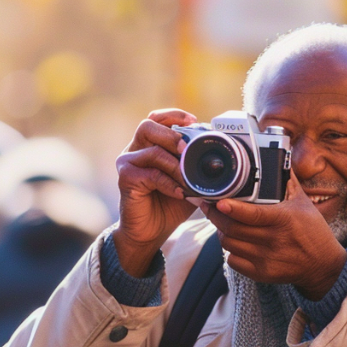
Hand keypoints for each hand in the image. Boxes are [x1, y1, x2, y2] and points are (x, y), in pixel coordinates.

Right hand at [113, 109, 198, 276]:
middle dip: (171, 134)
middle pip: (148, 125)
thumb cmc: (169, 203)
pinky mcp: (126, 179)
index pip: (156, 119)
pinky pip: (150, 175)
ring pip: (151, 150)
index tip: (193, 121)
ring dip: (175, 164)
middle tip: (187, 149)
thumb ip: (197, 166)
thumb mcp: (189, 181)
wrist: (150, 231)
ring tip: (187, 179)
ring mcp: (127, 163)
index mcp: (149, 144)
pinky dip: (168, 183)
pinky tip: (179, 193)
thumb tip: (220, 155)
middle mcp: (135, 150)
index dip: (174, 115)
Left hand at [201, 178, 346, 299]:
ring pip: (229, 244)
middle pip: (233, 229)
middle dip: (216, 217)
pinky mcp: (262, 273)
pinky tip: (235, 242)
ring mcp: (266, 258)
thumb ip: (288, 182)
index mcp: (284, 219)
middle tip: (211, 207)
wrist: (323, 265)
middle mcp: (274, 240)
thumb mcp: (304, 204)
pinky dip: (230, 251)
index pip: (252, 214)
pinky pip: (233, 261)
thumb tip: (279, 157)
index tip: (218, 201)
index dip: (232, 208)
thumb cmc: (313, 231)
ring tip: (223, 223)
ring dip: (222, 232)